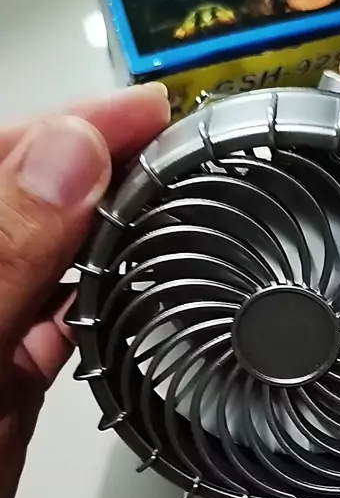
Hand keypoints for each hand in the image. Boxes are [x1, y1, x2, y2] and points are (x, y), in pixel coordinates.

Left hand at [0, 84, 169, 497]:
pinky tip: (130, 285)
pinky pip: (61, 326)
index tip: (137, 113)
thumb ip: (0, 253)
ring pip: (50, 260)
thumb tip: (67, 159)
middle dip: (98, 166)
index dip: (66, 128)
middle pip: (29, 202)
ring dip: (106, 229)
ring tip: (165, 196)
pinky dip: (101, 303)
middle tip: (165, 147)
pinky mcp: (5, 384)